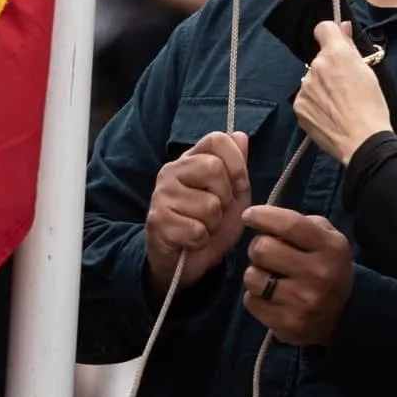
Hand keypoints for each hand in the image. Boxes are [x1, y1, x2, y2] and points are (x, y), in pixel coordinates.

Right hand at [145, 132, 250, 293]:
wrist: (183, 261)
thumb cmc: (209, 224)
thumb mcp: (232, 195)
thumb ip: (237, 167)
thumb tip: (240, 135)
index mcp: (191, 159)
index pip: (216, 140)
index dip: (236, 163)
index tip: (238, 184)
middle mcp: (171, 171)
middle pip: (214, 168)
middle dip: (226, 196)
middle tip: (217, 209)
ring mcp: (161, 195)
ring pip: (209, 205)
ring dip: (214, 224)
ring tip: (203, 226)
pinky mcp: (157, 221)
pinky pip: (197, 230)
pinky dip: (201, 240)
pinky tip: (191, 239)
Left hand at [239, 206, 353, 346]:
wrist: (344, 314)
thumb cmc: (328, 266)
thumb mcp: (327, 238)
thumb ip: (299, 224)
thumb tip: (262, 219)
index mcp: (330, 248)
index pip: (290, 225)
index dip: (263, 216)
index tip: (248, 215)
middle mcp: (318, 274)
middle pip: (263, 249)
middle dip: (258, 247)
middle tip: (265, 252)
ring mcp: (302, 302)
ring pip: (252, 277)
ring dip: (255, 273)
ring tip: (269, 276)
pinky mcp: (287, 324)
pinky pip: (251, 302)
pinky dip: (255, 297)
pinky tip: (271, 297)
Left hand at [292, 21, 391, 164]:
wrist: (363, 140)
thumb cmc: (372, 106)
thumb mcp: (368, 71)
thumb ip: (350, 46)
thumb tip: (343, 27)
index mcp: (335, 53)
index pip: (323, 28)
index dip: (331, 36)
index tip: (337, 46)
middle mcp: (315, 66)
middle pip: (320, 59)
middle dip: (330, 68)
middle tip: (346, 85)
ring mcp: (305, 87)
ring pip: (312, 80)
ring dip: (322, 87)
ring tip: (340, 105)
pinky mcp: (299, 106)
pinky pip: (306, 98)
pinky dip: (316, 104)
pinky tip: (330, 115)